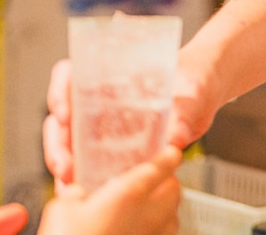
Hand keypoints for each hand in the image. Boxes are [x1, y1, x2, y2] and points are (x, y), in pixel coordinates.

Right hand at [38, 146, 182, 234]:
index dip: (168, 155)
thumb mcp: (62, 210)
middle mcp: (148, 214)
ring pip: (173, 216)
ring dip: (166, 208)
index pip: (164, 165)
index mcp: (130, 193)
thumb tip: (77, 193)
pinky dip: (157, 230)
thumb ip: (75, 194)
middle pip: (175, 189)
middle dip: (168, 181)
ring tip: (148, 207)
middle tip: (155, 179)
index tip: (169, 152)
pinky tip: (141, 231)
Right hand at [43, 54, 217, 187]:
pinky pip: (90, 159)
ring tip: (72, 180)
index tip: (65, 113)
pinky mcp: (116, 145)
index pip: (71, 76)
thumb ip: (184, 112)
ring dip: (65, 162)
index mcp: (113, 76)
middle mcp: (103, 99)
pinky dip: (82, 174)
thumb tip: (176, 139)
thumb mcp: (192, 91)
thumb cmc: (196, 80)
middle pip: (63, 116)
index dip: (60, 92)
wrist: (207, 91)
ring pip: (70, 141)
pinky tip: (84, 188)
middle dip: (59, 142)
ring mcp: (106, 123)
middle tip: (66, 163)